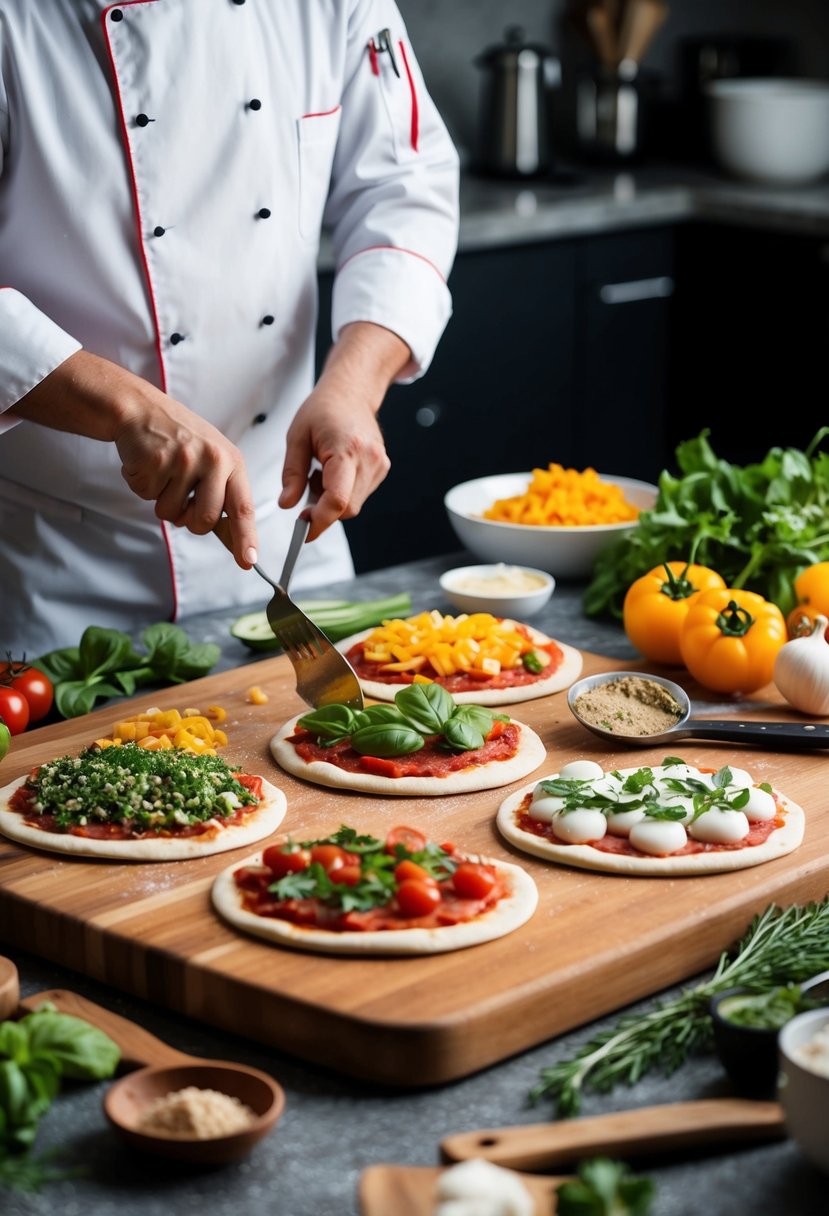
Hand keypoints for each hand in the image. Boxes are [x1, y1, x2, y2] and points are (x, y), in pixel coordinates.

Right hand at [12, 350, 258, 567]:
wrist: (141, 410)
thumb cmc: (181, 439)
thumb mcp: (212, 460)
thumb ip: (223, 497)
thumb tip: (235, 541)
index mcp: (231, 462)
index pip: (242, 508)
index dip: (245, 538)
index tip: (248, 561)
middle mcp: (212, 460)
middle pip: (204, 521)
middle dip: (189, 520)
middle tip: (181, 496)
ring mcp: (183, 460)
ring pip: (171, 513)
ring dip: (162, 501)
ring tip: (164, 472)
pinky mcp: (155, 462)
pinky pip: (147, 497)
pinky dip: (144, 487)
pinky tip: (149, 464)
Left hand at [279, 322, 408, 539]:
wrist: (351, 392)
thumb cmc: (323, 409)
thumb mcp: (297, 438)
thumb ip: (292, 474)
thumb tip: (287, 505)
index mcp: (347, 448)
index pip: (337, 499)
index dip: (320, 521)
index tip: (304, 530)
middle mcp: (369, 459)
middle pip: (346, 508)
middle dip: (323, 510)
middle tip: (306, 487)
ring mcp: (379, 465)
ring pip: (353, 505)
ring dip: (332, 500)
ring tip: (321, 471)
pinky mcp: (382, 469)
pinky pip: (359, 495)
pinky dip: (342, 492)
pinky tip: (334, 471)